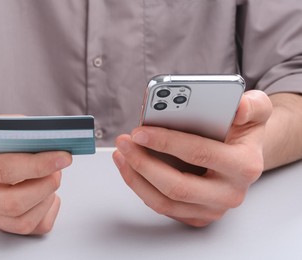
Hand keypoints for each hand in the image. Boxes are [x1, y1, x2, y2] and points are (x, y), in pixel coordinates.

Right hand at [0, 134, 71, 234]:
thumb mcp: (8, 126)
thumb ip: (29, 134)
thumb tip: (58, 144)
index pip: (3, 170)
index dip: (38, 166)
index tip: (63, 158)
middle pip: (12, 203)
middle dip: (45, 187)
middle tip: (59, 171)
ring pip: (22, 222)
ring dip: (47, 200)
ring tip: (53, 179)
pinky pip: (31, 227)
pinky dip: (47, 211)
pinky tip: (48, 194)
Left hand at [113, 90, 271, 226]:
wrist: (244, 156)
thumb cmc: (242, 132)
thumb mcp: (257, 110)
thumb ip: (252, 105)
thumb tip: (238, 107)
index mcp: (244, 165)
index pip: (199, 154)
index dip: (166, 142)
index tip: (140, 131)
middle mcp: (230, 193)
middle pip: (177, 186)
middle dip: (143, 163)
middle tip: (124, 142)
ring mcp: (212, 208)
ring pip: (165, 202)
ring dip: (136, 177)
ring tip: (121, 153)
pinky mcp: (197, 216)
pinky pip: (162, 207)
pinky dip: (141, 187)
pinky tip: (129, 167)